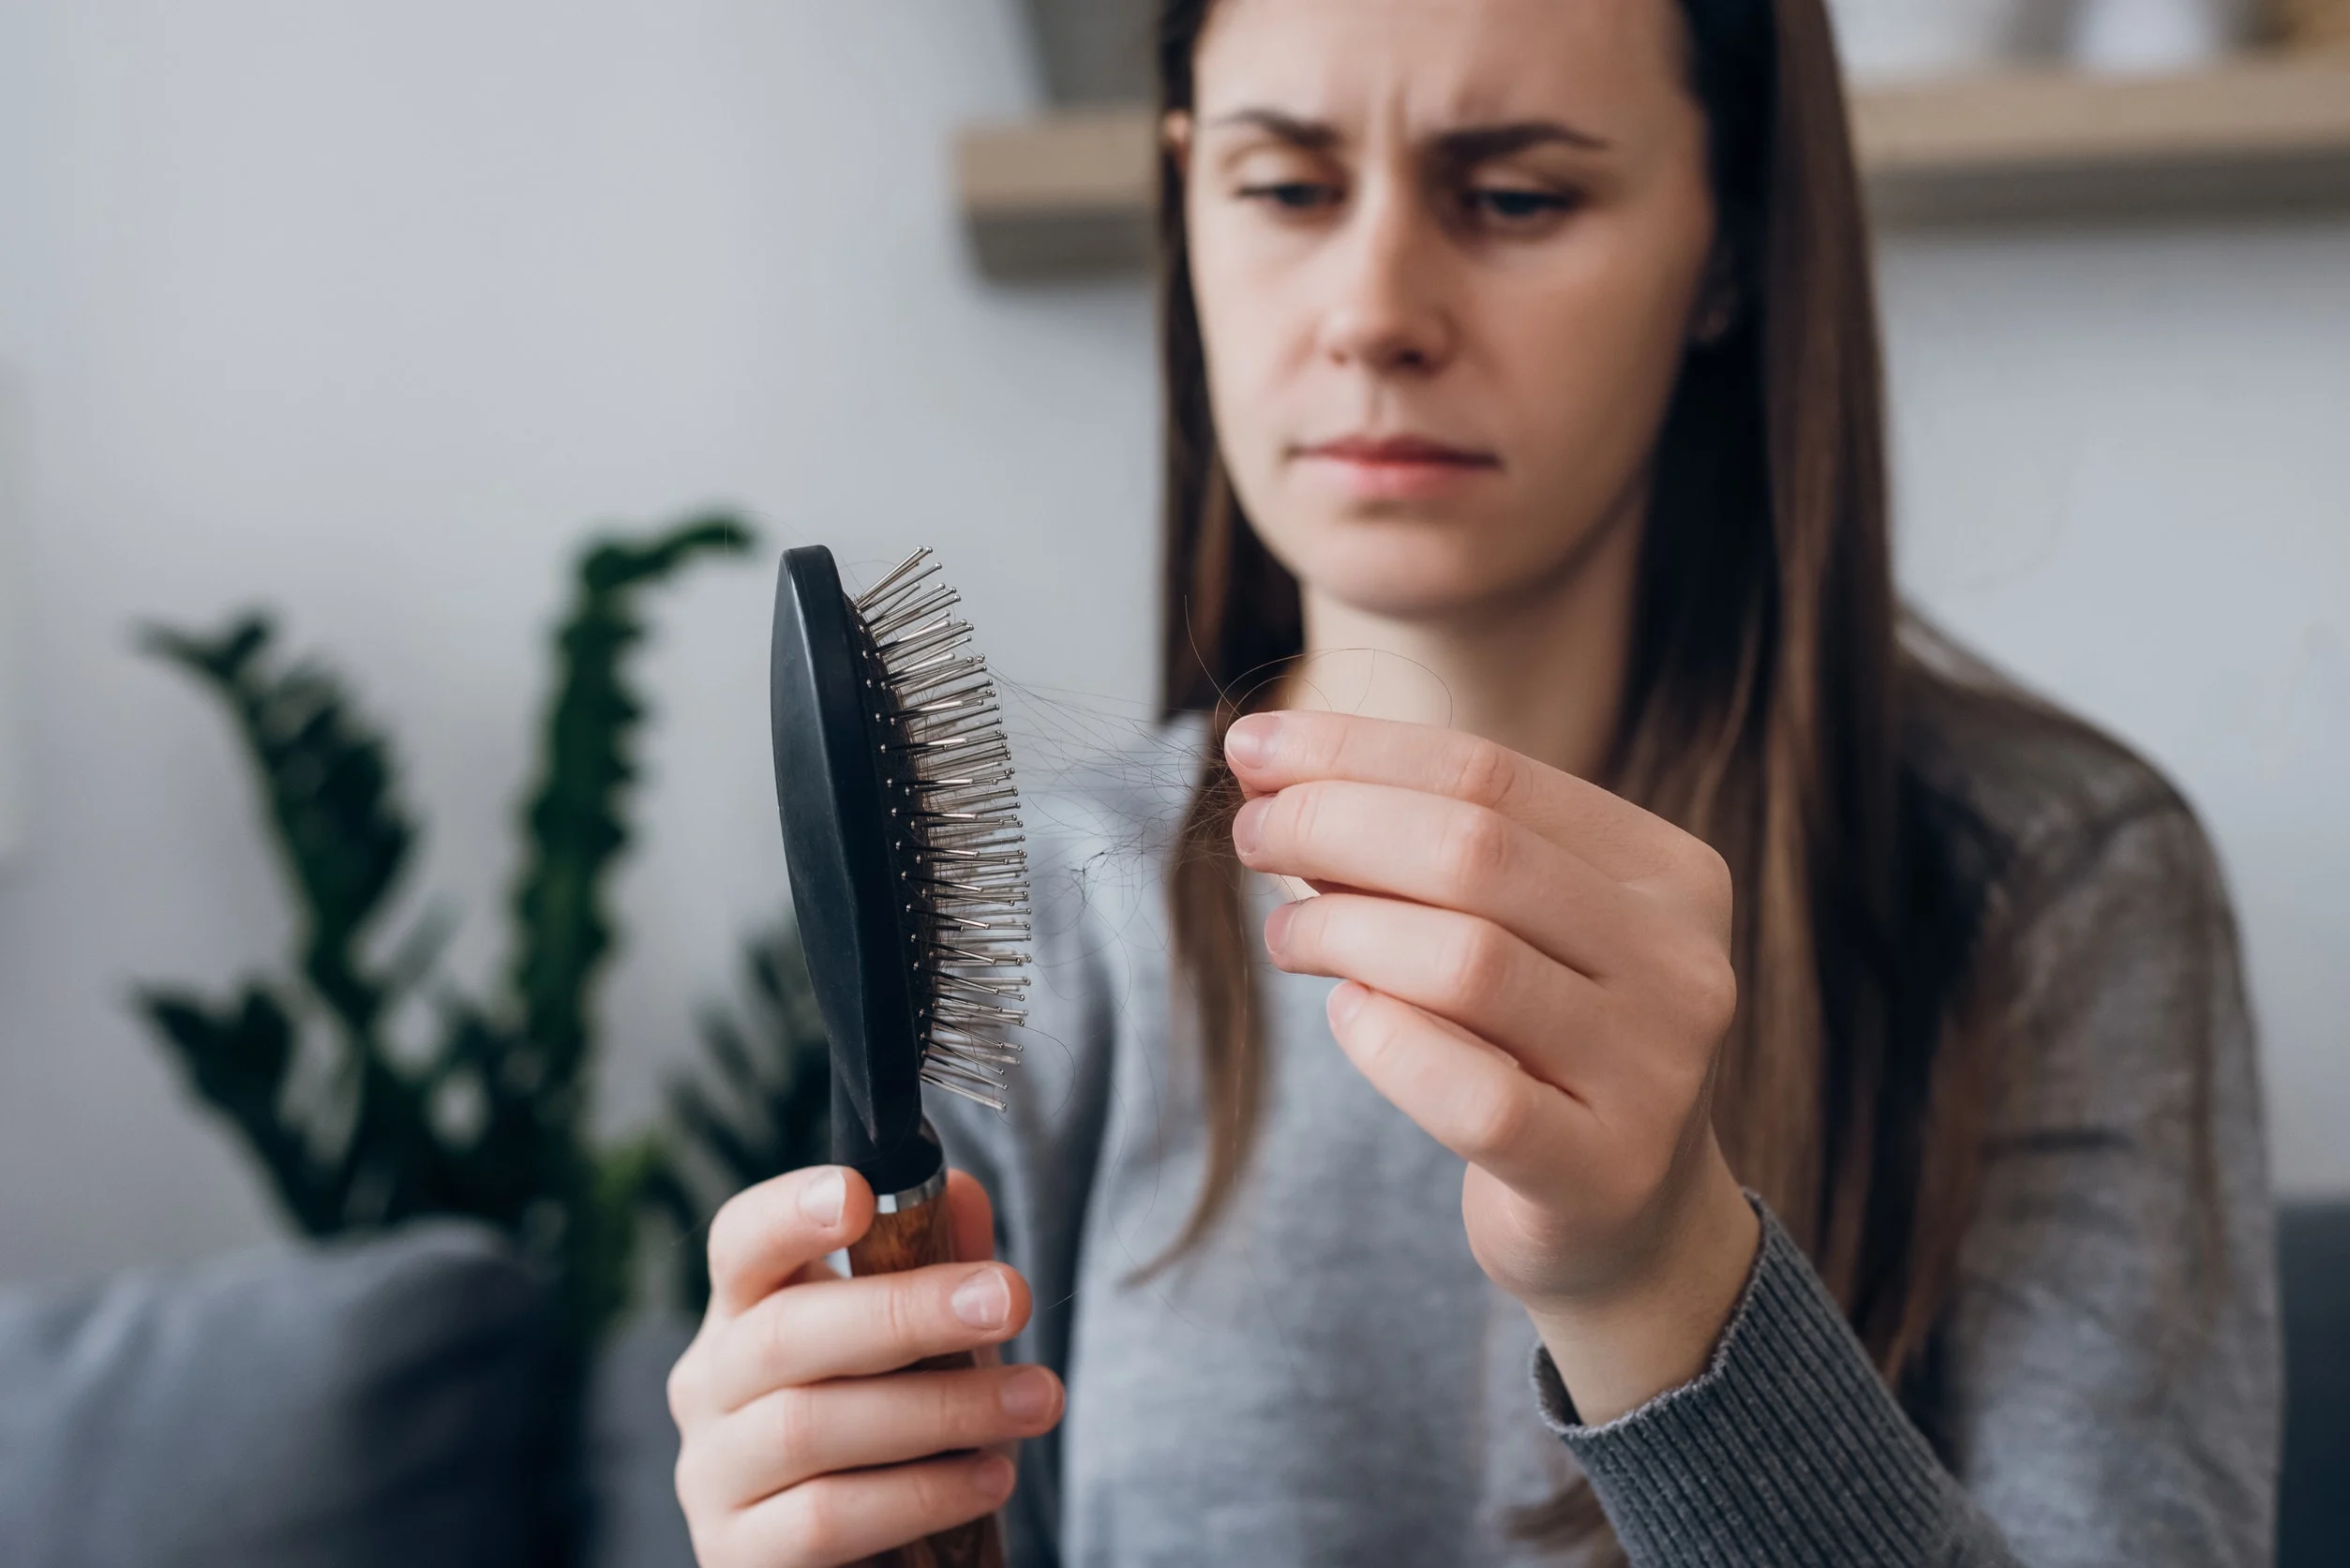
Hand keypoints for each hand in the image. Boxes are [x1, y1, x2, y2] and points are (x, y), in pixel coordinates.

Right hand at [667, 1165, 1063, 1567]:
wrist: (876, 1553)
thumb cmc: (895, 1427)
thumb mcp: (923, 1342)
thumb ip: (936, 1261)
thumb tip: (958, 1190)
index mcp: (746, 1311)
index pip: (740, 1243)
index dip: (789, 1212)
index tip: (861, 1192)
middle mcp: (710, 1386)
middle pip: (783, 1333)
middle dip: (906, 1312)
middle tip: (1010, 1301)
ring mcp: (713, 1476)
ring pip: (809, 1427)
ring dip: (942, 1408)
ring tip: (1036, 1400)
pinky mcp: (740, 1556)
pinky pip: (827, 1519)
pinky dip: (922, 1494)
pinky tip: (992, 1477)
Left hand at [1226, 709, 1759, 1423]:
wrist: (1633, 1221)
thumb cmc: (1542, 1046)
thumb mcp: (1509, 928)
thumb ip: (1420, 850)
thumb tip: (1274, 767)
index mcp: (1670, 873)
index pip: (1491, 773)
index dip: (1355, 750)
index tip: (1250, 746)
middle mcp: (1683, 964)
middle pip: (1475, 852)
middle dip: (1333, 825)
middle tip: (1249, 834)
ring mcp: (1656, 1074)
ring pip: (1467, 963)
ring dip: (1342, 932)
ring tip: (1287, 938)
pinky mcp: (1604, 1174)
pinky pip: (1472, 1094)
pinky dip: (1386, 1042)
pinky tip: (1348, 1016)